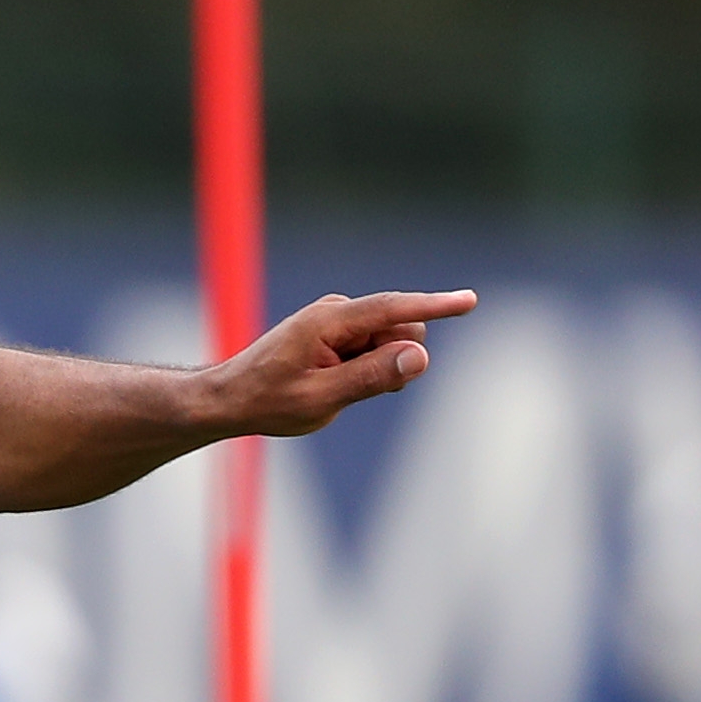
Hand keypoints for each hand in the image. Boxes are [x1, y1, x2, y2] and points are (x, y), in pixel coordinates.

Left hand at [208, 289, 476, 438]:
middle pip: (401, 329)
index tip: (470, 301)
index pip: (393, 308)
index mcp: (329, 321)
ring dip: (381, 368)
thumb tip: (420, 355)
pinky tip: (336, 383)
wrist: (231, 397)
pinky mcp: (339, 332)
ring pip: (392, 341)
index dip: (434, 306)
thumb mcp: (321, 399)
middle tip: (354, 391)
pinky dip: (368, 368)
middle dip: (397, 360)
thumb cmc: (268, 400)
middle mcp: (338, 312)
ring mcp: (339, 320)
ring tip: (337, 388)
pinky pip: (376, 348)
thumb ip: (372, 377)